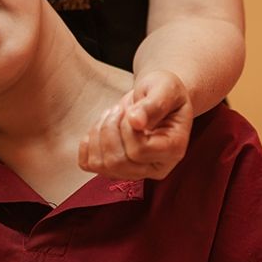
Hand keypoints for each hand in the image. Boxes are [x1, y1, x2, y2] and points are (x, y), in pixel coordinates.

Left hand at [78, 70, 192, 179]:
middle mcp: (155, 168)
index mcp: (173, 151)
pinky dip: (88, 143)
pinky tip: (102, 127)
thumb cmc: (165, 92)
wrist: (158, 97)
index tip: (132, 111)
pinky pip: (89, 164)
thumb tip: (135, 122)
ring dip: (98, 134)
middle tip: (118, 110)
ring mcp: (134, 171)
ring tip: (111, 115)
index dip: (127, 128)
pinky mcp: (115, 169)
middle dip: (109, 130)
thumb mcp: (165, 89)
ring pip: (101, 165)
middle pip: (117, 163)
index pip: (139, 151)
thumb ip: (153, 104)